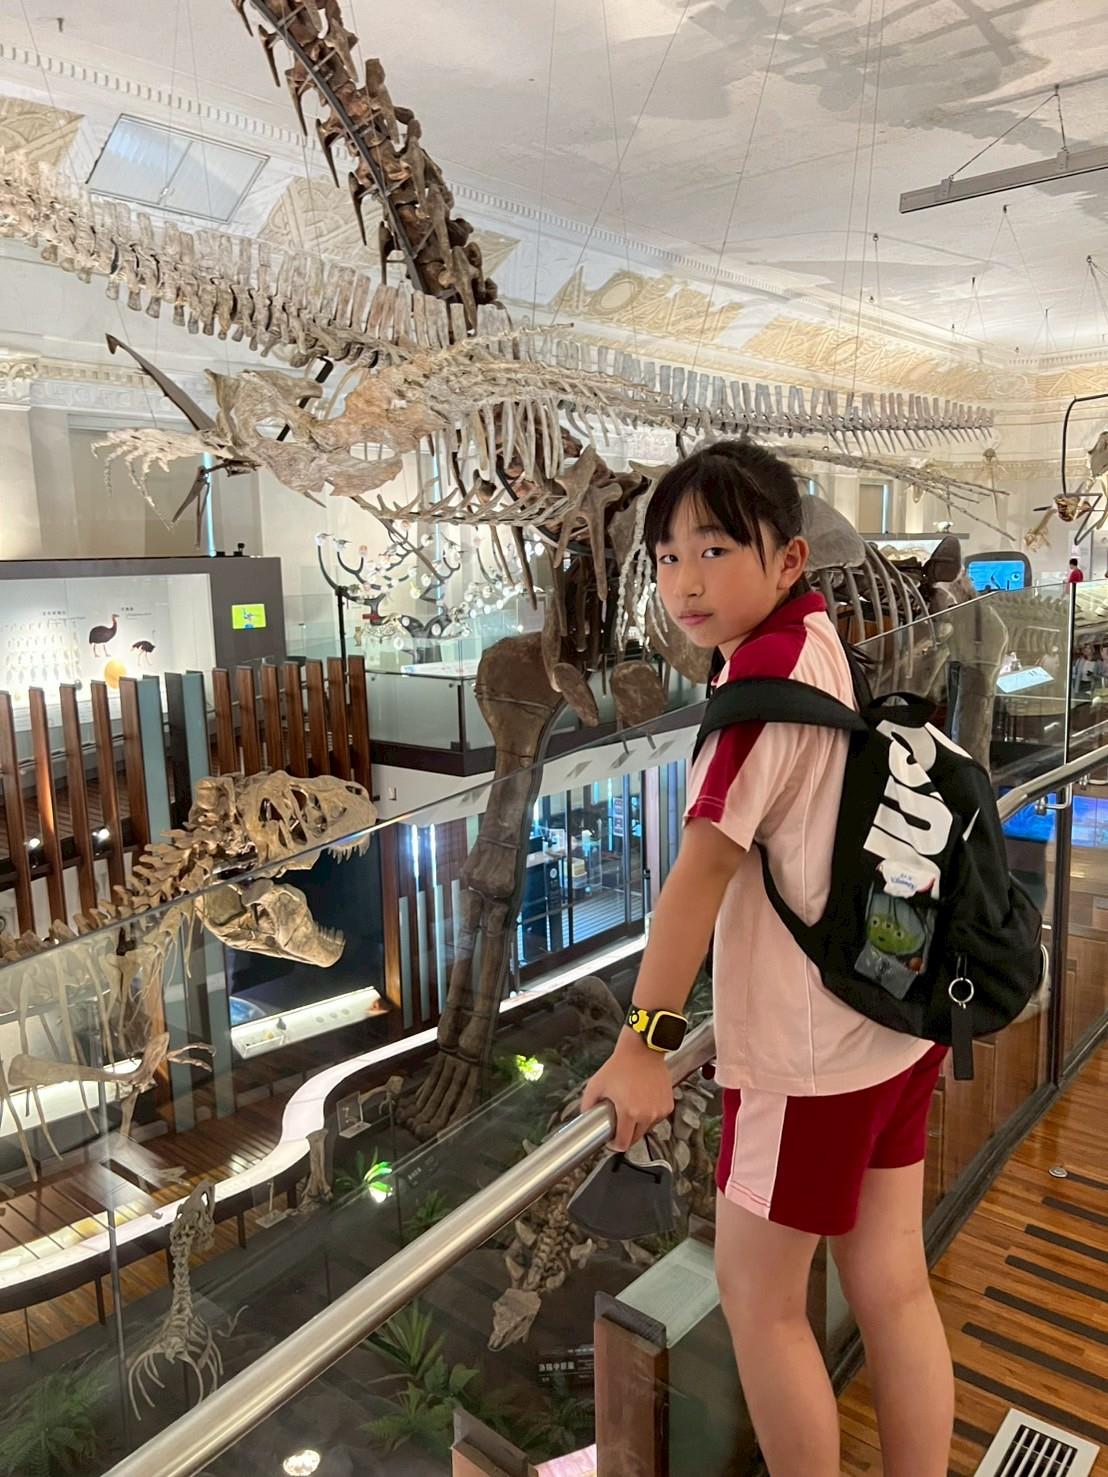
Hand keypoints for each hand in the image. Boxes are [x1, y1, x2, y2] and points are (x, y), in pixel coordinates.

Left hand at [580, 1037, 674, 1151]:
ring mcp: (659, 1110)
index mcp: (629, 1112)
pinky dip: (650, 1114)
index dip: (615, 1144)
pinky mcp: (668, 1105)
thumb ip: (587, 1105)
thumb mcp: (596, 1084)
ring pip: (647, 1128)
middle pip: (636, 1138)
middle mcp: (647, 1114)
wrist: (642, 1051)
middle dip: (626, 1133)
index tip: (611, 1139)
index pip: (624, 1143)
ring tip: (631, 1107)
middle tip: (619, 1119)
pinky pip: (657, 1118)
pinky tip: (642, 1101)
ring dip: (639, 1124)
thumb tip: (585, 1118)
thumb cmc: (621, 1065)